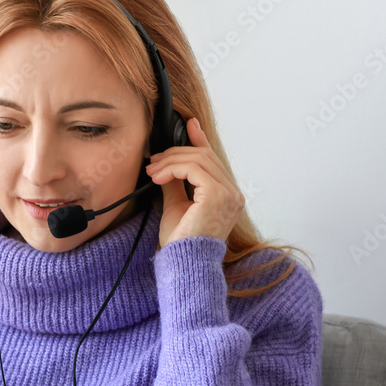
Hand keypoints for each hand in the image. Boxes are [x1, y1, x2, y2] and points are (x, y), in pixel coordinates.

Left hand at [144, 117, 244, 247]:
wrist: (183, 262)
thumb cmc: (181, 241)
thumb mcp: (176, 204)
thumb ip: (175, 182)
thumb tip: (166, 165)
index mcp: (226, 196)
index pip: (213, 160)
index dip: (200, 139)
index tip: (188, 124)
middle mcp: (233, 193)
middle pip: (205, 156)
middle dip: (175, 153)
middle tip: (153, 161)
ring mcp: (229, 193)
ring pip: (198, 159)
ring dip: (170, 161)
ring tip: (152, 171)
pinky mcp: (217, 194)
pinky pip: (194, 168)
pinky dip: (174, 168)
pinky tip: (159, 176)